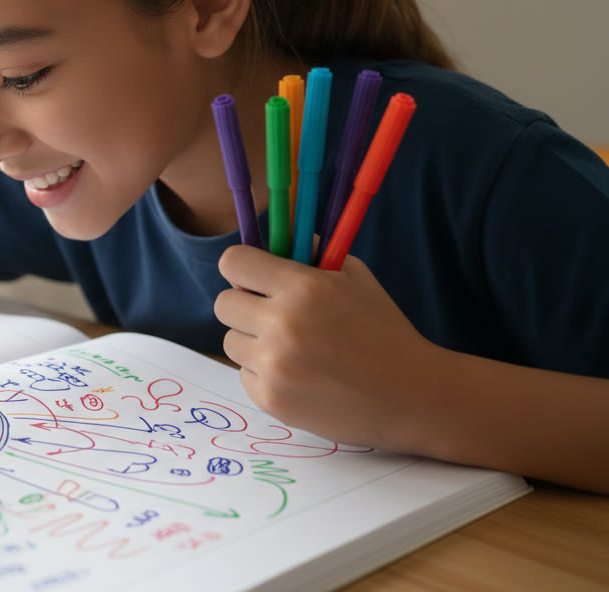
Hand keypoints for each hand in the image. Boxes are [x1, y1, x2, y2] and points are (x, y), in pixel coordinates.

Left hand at [213, 245, 444, 451]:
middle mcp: (282, 326)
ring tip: (292, 349)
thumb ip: (310, 253)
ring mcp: (274, 366)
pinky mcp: (270, 399)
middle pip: (224, 303)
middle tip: (272, 314)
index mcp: (303, 288)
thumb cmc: (383, 330)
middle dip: (244, 305)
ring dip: (253, 342)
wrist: (411, 396)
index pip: (233, 263)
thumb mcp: (354, 278)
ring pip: (230, 341)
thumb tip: (272, 235)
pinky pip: (243, 374)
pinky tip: (299, 375)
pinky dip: (263, 373)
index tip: (253, 276)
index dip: (242, 267)